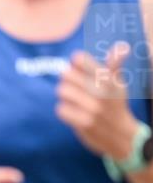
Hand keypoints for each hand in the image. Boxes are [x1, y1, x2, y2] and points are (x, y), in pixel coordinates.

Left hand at [57, 43, 136, 159]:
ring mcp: (93, 108)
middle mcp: (101, 91)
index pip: (79, 59)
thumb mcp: (118, 84)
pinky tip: (73, 113)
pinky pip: (61, 110)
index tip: (78, 68)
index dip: (75, 63)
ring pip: (62, 91)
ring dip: (64, 96)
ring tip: (74, 100)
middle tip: (73, 87)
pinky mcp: (84, 123)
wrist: (120, 135)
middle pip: (65, 74)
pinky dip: (64, 111)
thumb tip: (122, 46)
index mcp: (108, 78)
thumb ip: (114, 65)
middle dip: (66, 80)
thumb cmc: (115, 105)